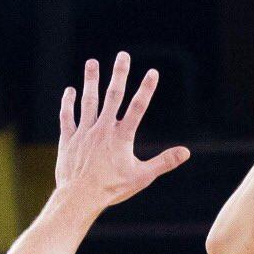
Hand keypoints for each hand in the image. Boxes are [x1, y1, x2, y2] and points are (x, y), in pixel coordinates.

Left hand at [55, 52, 189, 209]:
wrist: (79, 198)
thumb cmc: (112, 189)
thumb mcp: (142, 177)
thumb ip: (164, 162)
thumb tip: (185, 152)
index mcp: (121, 136)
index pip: (137, 108)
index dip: (146, 89)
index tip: (152, 72)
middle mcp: (102, 129)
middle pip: (112, 96)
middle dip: (119, 74)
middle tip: (123, 55)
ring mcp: (84, 132)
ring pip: (88, 101)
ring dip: (91, 81)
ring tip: (92, 62)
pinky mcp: (68, 139)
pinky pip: (67, 117)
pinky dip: (68, 103)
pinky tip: (70, 90)